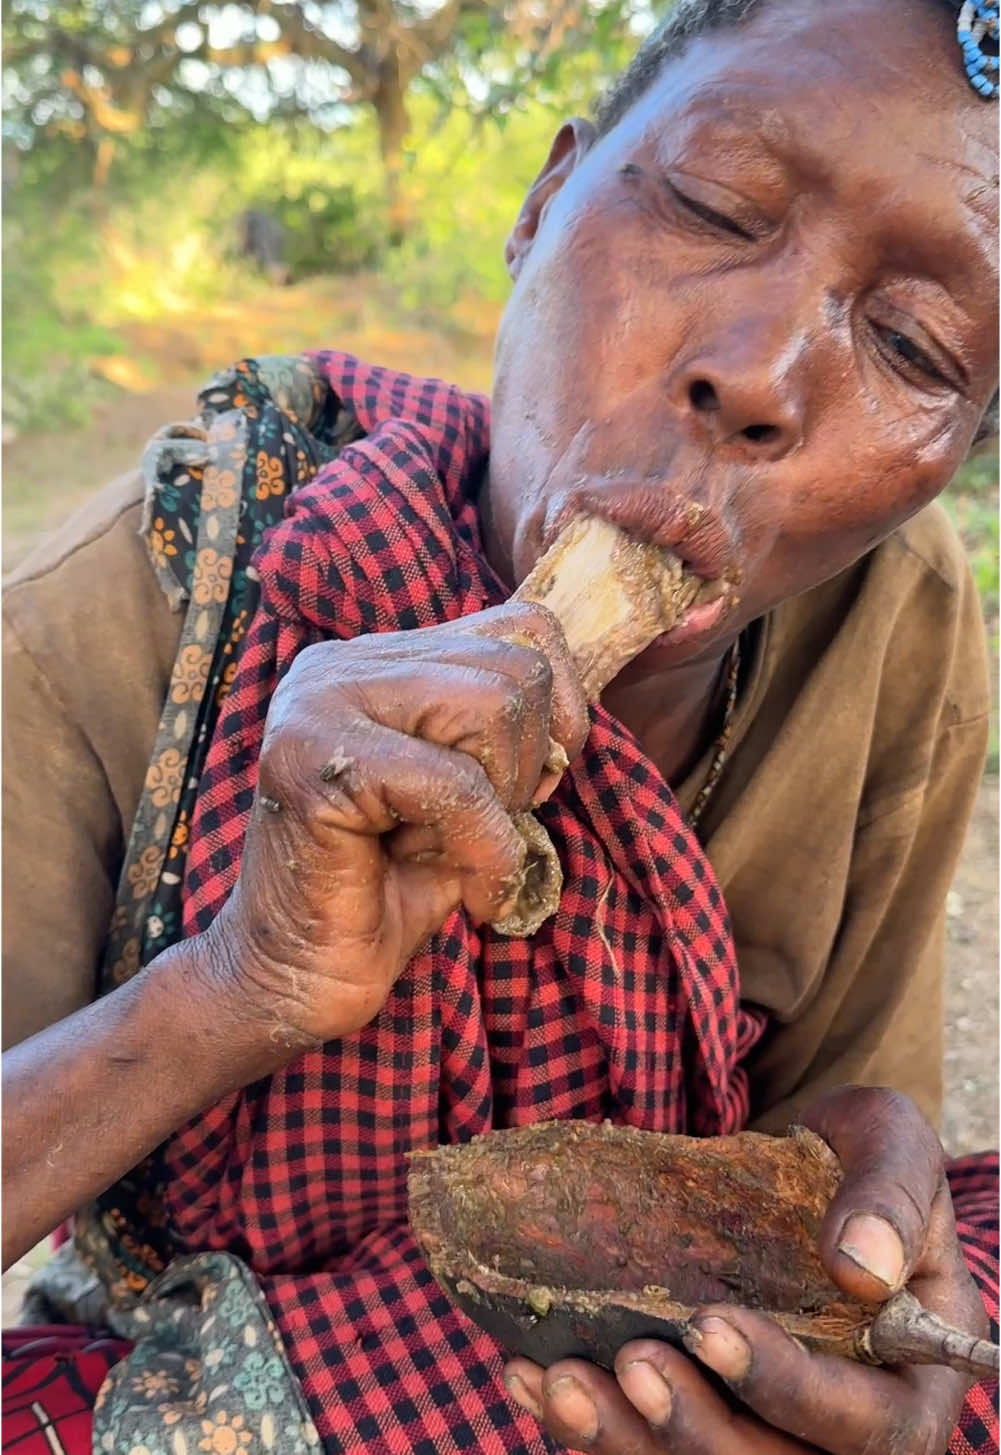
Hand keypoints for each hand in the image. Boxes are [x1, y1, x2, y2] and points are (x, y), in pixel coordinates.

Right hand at [202, 602, 587, 1050]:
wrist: (297, 980)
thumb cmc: (390, 893)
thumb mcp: (472, 798)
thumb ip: (509, 739)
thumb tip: (575, 717)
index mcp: (378, 660)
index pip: (521, 628)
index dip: (561, 709)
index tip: (533, 788)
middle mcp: (340, 664)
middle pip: (515, 669)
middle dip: (526, 768)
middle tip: (483, 836)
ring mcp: (318, 700)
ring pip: (493, 706)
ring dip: (503, 804)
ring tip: (457, 854)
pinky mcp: (313, 759)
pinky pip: (457, 785)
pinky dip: (489, 851)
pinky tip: (473, 898)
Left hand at [503, 1087, 987, 1454]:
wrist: (806, 1165)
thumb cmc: (856, 1154)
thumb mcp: (890, 1143)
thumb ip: (891, 1197)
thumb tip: (861, 1267)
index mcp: (911, 1382)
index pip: (863, 1424)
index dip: (784, 1385)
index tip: (708, 1325)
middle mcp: (844, 1430)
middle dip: (695, 1427)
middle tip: (632, 1360)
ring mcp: (769, 1428)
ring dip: (627, 1440)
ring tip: (564, 1381)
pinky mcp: (706, 1413)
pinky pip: (648, 1446)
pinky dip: (588, 1427)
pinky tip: (531, 1378)